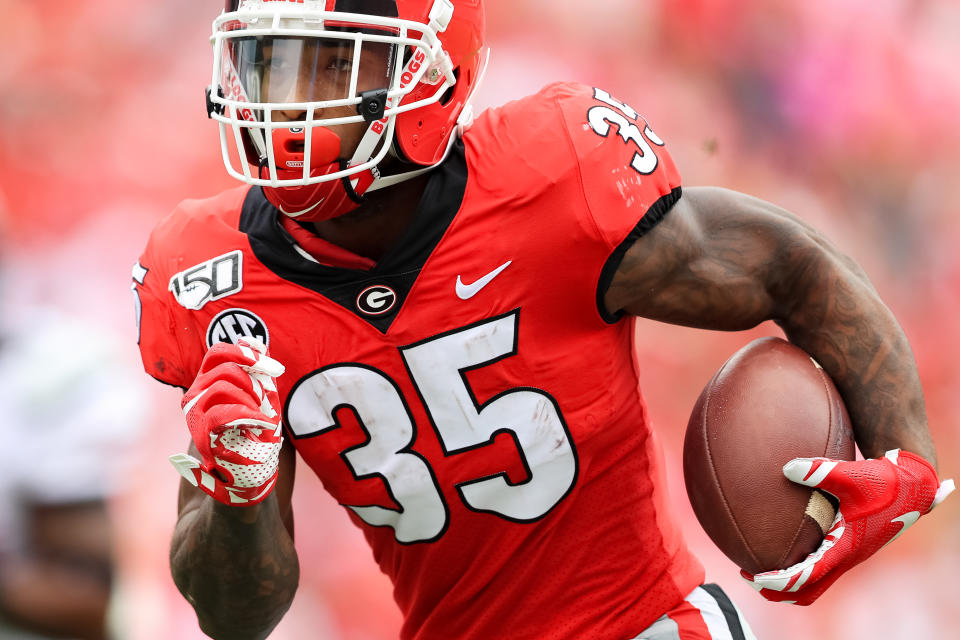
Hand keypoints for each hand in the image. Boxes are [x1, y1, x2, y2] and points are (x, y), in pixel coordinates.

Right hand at [169, 337, 285, 505]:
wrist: (249, 481)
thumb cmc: (256, 437)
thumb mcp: (263, 398)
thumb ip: (257, 371)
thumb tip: (253, 338)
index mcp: (209, 384)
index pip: (219, 353)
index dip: (247, 354)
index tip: (278, 370)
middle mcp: (197, 396)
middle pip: (222, 366)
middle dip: (253, 380)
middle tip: (267, 402)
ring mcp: (195, 416)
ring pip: (222, 386)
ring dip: (251, 400)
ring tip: (261, 420)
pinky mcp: (200, 437)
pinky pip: (222, 413)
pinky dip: (249, 417)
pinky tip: (264, 427)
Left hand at [742, 449, 953, 604]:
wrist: (913, 486)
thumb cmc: (884, 480)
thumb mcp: (852, 474)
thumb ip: (819, 471)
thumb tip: (786, 467)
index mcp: (846, 547)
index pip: (808, 575)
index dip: (780, 580)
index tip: (754, 577)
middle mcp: (847, 557)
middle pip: (809, 591)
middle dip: (779, 590)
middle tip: (749, 576)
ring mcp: (849, 555)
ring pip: (816, 583)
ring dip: (790, 584)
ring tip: (760, 570)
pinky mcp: (849, 547)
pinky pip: (822, 568)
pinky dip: (801, 569)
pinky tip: (783, 546)